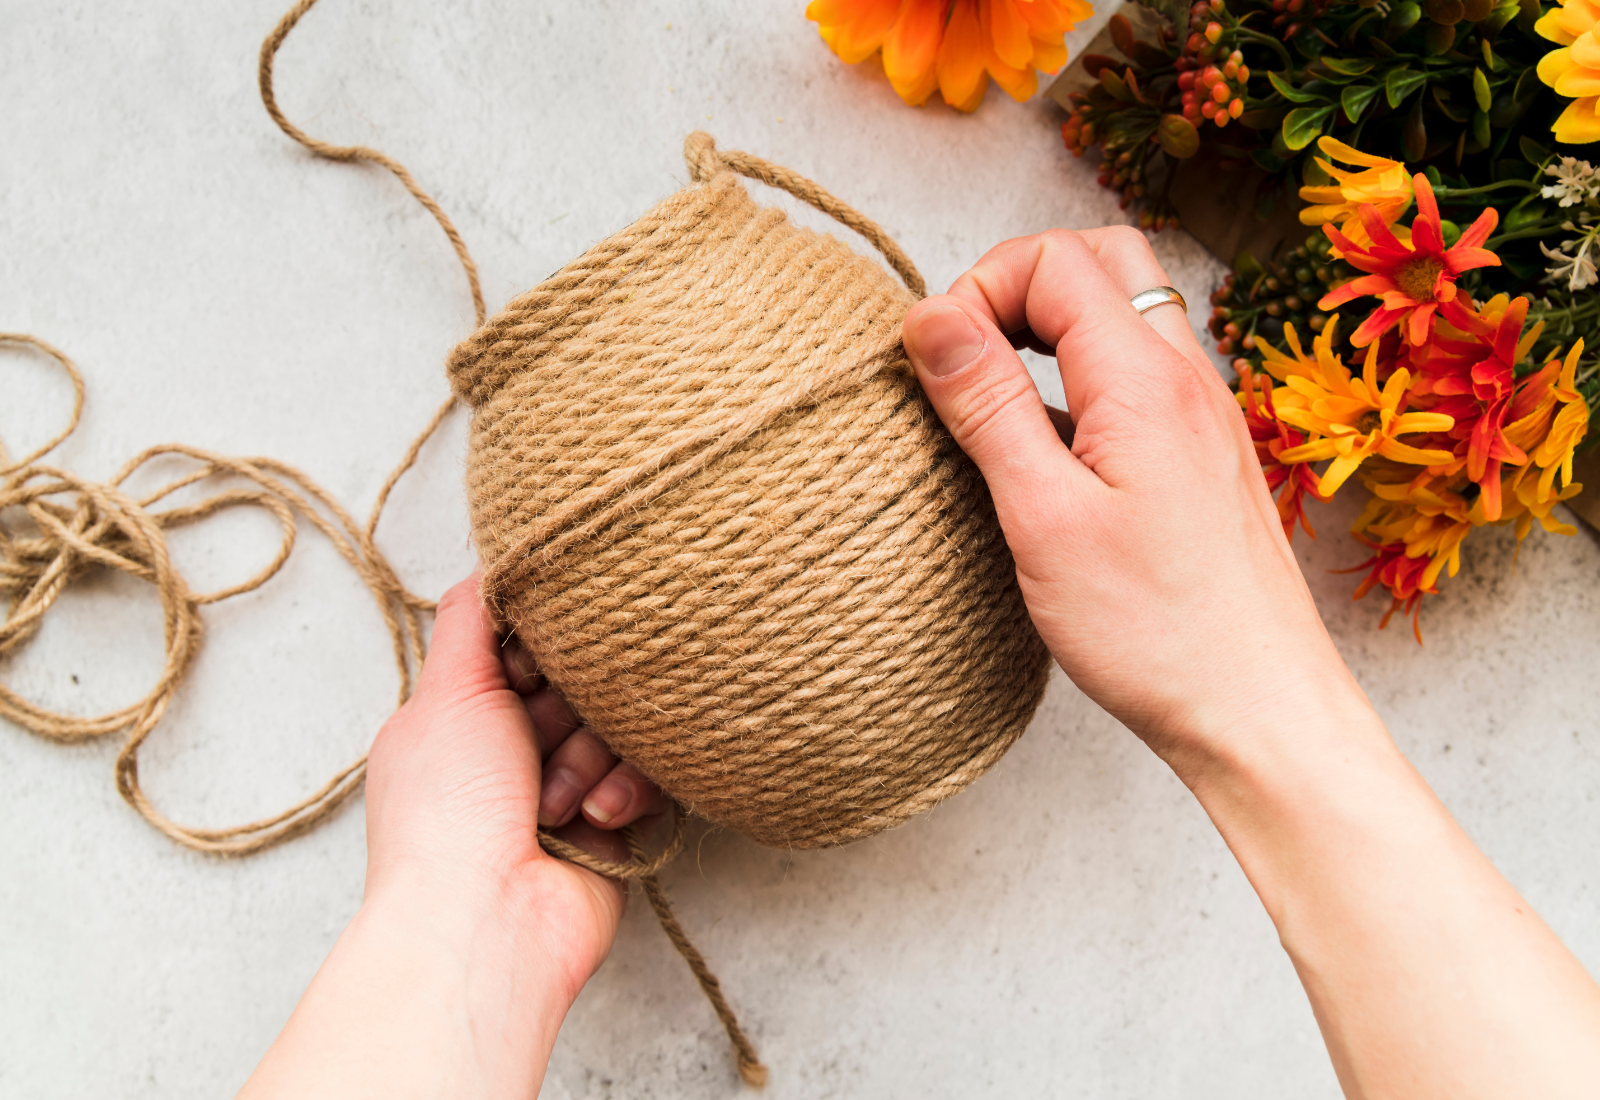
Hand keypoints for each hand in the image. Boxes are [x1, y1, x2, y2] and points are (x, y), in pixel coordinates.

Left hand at [363, 575, 669, 991]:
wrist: (486, 920)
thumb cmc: (449, 813)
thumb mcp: (447, 693)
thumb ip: (471, 619)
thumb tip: (494, 561)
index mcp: (463, 715)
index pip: (526, 645)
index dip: (540, 647)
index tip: (533, 665)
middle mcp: (512, 750)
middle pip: (580, 683)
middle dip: (570, 707)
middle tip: (541, 734)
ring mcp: (565, 789)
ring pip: (619, 726)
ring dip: (592, 758)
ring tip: (556, 800)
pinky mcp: (614, 825)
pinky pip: (649, 776)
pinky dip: (625, 793)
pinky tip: (596, 818)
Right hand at [903, 229, 1599, 1099]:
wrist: (1259, 709)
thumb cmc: (1155, 632)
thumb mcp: (1042, 515)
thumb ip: (986, 403)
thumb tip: (931, 311)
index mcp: (1145, 380)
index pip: (1053, 258)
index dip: (979, 287)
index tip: (937, 361)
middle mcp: (1188, 378)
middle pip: (1103, 260)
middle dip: (1021, 283)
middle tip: (969, 354)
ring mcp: (1205, 415)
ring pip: (1128, 312)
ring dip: (1054, 325)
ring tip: (999, 395)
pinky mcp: (1205, 455)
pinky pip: (1143, 372)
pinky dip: (1085, 373)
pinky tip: (1054, 446)